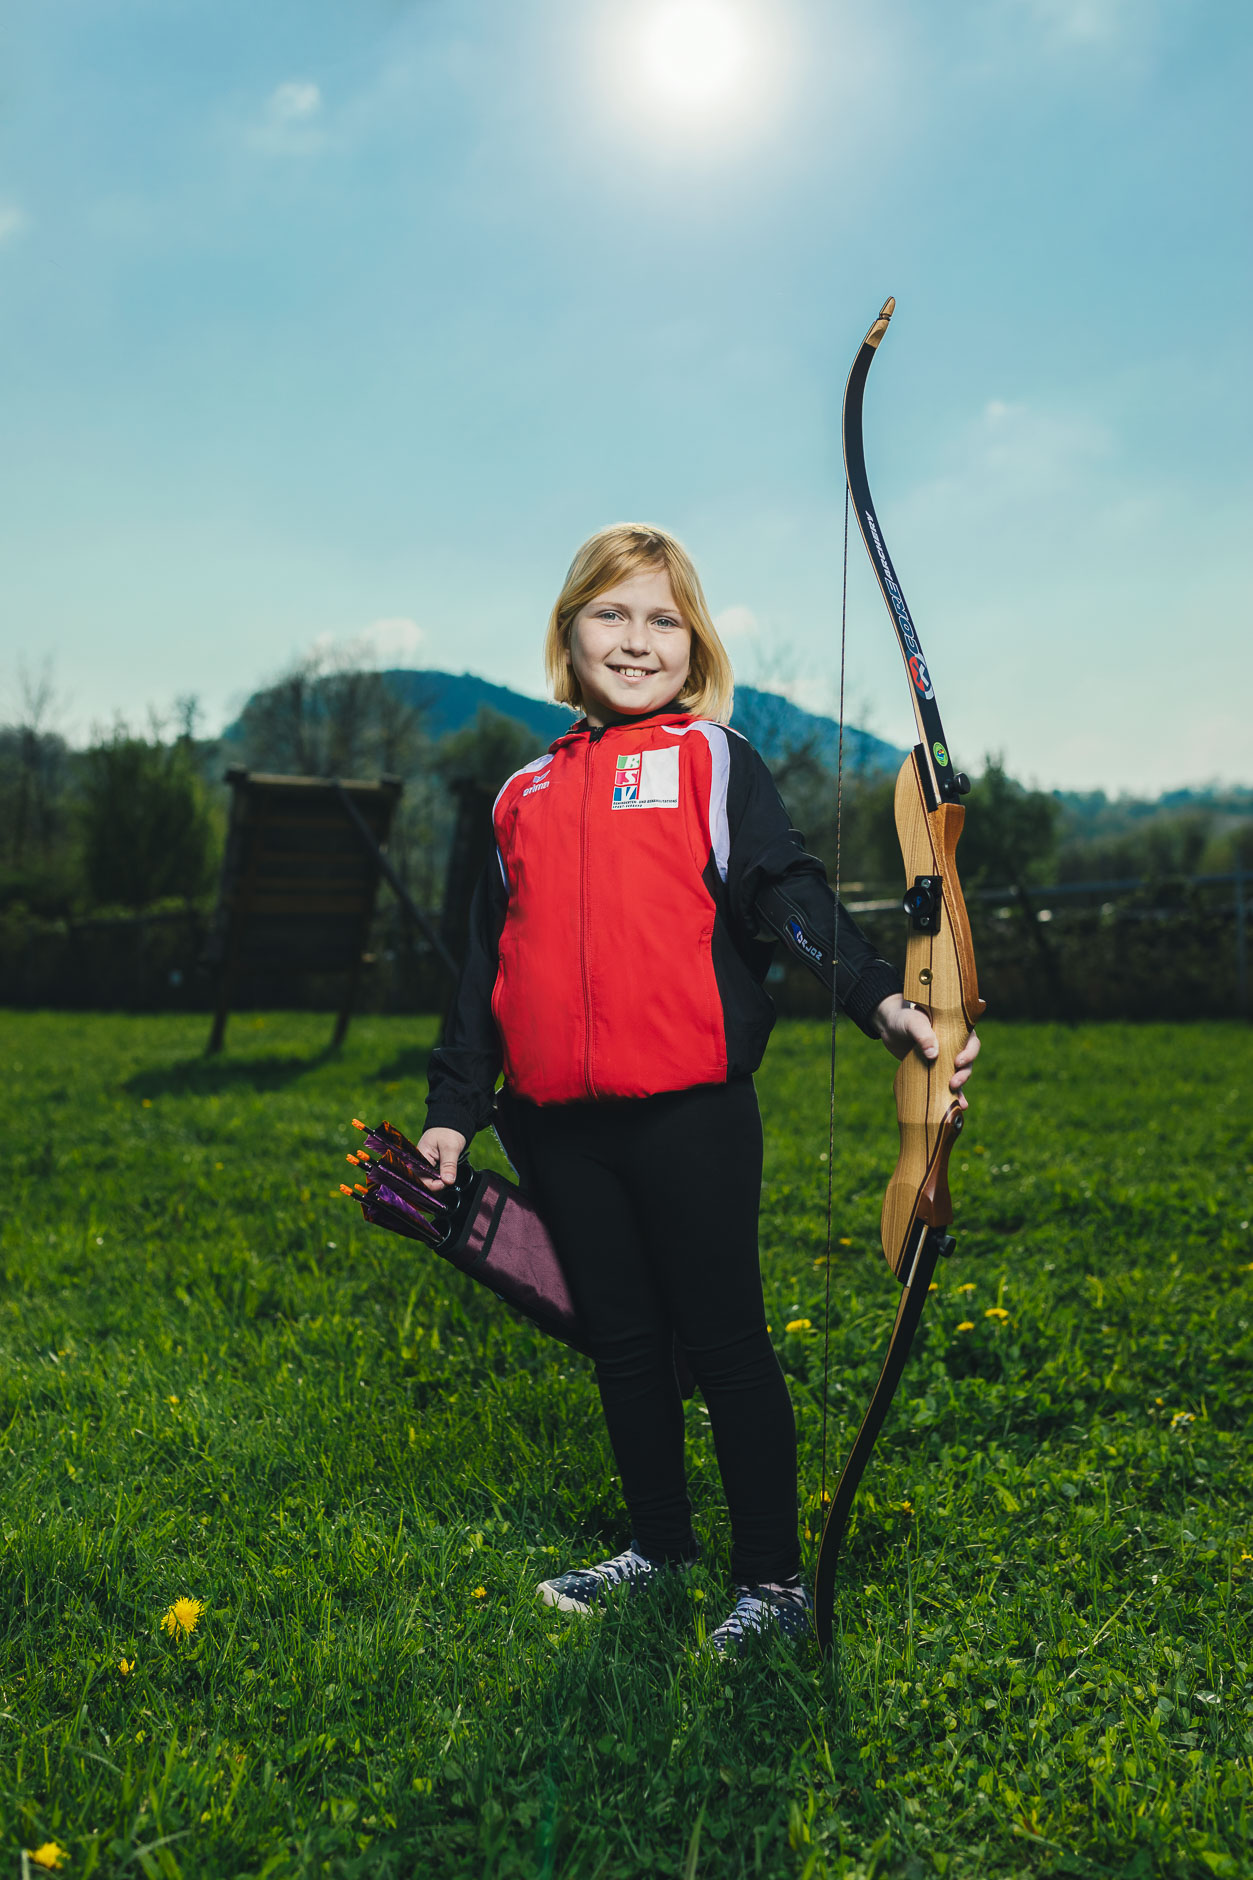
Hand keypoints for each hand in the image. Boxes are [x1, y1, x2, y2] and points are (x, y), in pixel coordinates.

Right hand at [415, 1127, 466, 1189]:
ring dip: (439, 1182)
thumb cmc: (449, 1131)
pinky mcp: (431, 1166)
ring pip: (429, 1180)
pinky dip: (441, 1178)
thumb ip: (449, 1165)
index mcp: (419, 1157)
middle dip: (437, 1185)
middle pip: (424, 1181)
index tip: (446, 1182)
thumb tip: (448, 1181)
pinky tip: (446, 1177)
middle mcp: (419, 1163)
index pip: (420, 1178)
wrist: (452, 1124)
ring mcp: (425, 1165)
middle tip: (449, 1180)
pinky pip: (434, 1177)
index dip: (433, 1184)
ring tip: (448, 1177)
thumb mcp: (451, 1148)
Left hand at [872, 994, 980, 1108]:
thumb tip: (933, 1054)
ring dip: (960, 1087)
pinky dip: (953, 1096)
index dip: (969, 1053)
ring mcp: (946, 1059)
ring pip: (959, 1074)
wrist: (890, 1027)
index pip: (971, 1042)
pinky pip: (947, 1084)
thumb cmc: (903, 1019)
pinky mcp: (936, 1070)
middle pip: (967, 1061)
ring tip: (958, 1102)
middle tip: (952, 1083)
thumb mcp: (912, 1022)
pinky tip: (956, 1106)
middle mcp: (955, 1045)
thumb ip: (923, 1034)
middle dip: (963, 1074)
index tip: (958, 1062)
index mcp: (956, 1029)